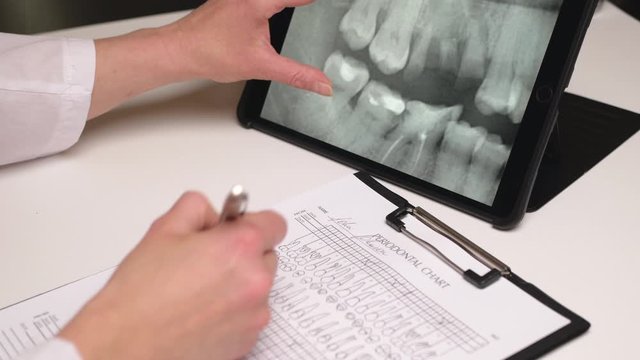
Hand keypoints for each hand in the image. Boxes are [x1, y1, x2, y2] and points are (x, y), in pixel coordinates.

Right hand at [59, 192, 285, 359]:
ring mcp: (255, 314)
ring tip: (199, 291)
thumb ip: (198, 209)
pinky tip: (201, 312)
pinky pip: (250, 315)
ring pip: (259, 288)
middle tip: (208, 261)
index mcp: (240, 246)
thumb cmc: (140, 294)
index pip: (274, 224)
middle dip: (244, 255)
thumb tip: (213, 215)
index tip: (236, 229)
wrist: (126, 345)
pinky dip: (234, 312)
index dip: (253, 223)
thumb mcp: (164, 229)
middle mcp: (256, 280)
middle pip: (267, 256)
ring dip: (240, 284)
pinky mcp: (248, 340)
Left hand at [167, 0, 332, 94]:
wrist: (179, 51)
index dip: (314, 1)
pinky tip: (280, 9)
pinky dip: (274, 3)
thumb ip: (297, 75)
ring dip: (289, 3)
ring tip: (306, 9)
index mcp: (259, 0)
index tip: (340, 3)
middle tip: (320, 9)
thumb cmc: (210, 53)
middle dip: (302, 3)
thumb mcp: (262, 66)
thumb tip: (322, 84)